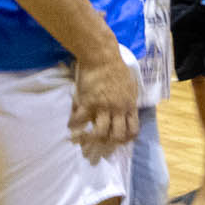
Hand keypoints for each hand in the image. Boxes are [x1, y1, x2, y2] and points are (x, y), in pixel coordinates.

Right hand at [70, 43, 141, 161]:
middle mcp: (118, 109)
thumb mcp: (130, 86)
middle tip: (98, 147)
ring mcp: (103, 107)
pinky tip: (71, 128)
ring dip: (90, 140)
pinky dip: (74, 126)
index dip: (126, 140)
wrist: (102, 57)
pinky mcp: (88, 102)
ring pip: (99, 133)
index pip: (133, 130)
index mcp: (129, 106)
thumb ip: (128, 101)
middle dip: (108, 145)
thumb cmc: (117, 69)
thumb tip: (125, 112)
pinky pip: (79, 120)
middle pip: (116, 136)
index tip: (117, 142)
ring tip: (82, 142)